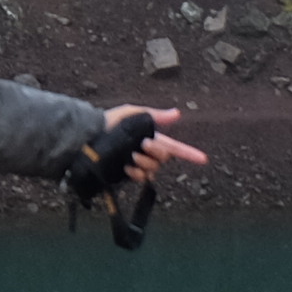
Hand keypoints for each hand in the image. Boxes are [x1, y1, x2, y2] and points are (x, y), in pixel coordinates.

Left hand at [92, 106, 210, 185]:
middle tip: (143, 145)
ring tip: (131, 156)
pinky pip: (141, 178)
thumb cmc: (109, 122)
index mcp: (151, 137)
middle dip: (156, 151)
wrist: (88, 138)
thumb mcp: (131, 113)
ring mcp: (138, 165)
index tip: (203, 159)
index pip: (175, 147)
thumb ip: (154, 116)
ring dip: (145, 162)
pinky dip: (136, 172)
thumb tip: (177, 114)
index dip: (190, 153)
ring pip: (154, 169)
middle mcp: (147, 153)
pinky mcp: (128, 175)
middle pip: (164, 158)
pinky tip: (127, 167)